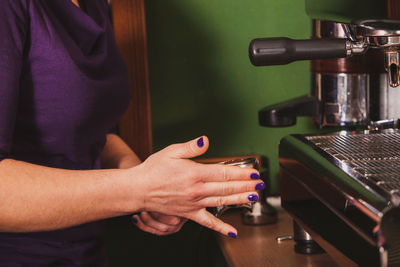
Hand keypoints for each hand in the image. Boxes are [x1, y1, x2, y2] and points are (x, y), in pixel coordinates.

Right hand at [133, 136, 261, 237]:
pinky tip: (232, 232)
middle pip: (227, 188)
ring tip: (255, 198)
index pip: (224, 173)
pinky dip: (220, 228)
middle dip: (246, 185)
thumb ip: (190, 147)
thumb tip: (205, 141)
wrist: (139, 189)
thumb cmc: (154, 169)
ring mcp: (194, 203)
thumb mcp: (171, 151)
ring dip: (240, 200)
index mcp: (194, 173)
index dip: (241, 173)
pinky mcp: (189, 214)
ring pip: (222, 202)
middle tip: (261, 184)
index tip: (253, 172)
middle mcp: (196, 190)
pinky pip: (207, 222)